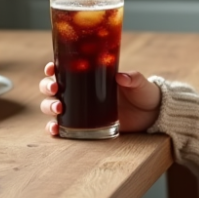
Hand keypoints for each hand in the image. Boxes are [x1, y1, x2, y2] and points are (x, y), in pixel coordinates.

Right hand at [39, 62, 161, 136]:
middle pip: (53, 87)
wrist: (150, 114)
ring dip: (49, 106)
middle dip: (48, 87)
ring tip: (59, 110)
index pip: (65, 68)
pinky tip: (55, 130)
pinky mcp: (84, 125)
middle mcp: (81, 90)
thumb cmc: (143, 93)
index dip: (53, 67)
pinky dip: (54, 128)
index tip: (51, 68)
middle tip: (55, 90)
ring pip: (53, 105)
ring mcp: (81, 108)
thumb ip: (133, 78)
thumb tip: (122, 76)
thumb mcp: (139, 83)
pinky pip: (63, 127)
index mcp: (90, 75)